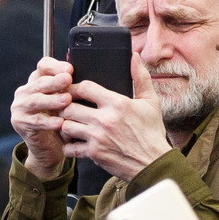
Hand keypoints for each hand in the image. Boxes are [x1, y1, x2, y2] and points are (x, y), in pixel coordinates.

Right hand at [10, 57, 74, 179]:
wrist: (49, 148)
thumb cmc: (60, 121)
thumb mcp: (64, 103)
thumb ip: (69, 89)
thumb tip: (83, 77)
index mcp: (36, 81)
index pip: (43, 66)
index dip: (55, 66)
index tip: (70, 69)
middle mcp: (25, 91)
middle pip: (40, 82)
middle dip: (55, 81)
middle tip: (68, 79)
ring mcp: (19, 107)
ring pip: (36, 100)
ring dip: (52, 100)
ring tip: (67, 100)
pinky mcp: (19, 122)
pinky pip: (35, 121)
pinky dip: (48, 122)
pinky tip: (60, 123)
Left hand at [60, 58, 172, 178]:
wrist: (153, 163)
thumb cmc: (151, 133)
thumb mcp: (151, 102)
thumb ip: (141, 77)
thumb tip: (134, 56)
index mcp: (117, 103)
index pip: (85, 87)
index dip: (75, 86)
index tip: (72, 89)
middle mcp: (104, 119)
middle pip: (69, 106)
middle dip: (65, 106)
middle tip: (66, 107)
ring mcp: (97, 137)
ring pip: (66, 126)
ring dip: (65, 124)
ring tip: (69, 123)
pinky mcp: (94, 154)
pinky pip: (70, 147)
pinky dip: (69, 145)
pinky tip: (74, 142)